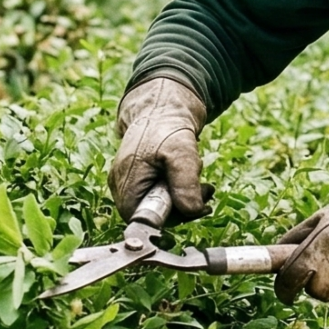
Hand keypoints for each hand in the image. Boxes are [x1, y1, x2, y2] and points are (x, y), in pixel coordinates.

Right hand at [109, 77, 209, 223]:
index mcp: (125, 184)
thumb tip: (191, 211)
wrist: (160, 107)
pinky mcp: (139, 180)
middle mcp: (122, 187)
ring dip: (183, 196)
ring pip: (160, 205)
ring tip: (198, 176)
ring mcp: (129, 184)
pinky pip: (160, 194)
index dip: (174, 218)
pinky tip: (187, 174)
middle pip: (154, 215)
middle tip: (206, 189)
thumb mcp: (181, 153)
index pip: (147, 220)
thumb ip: (185, 184)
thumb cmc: (166, 127)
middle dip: (183, 205)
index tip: (198, 206)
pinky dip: (178, 189)